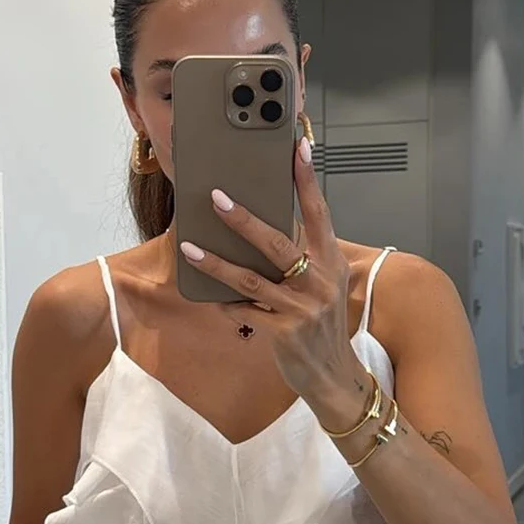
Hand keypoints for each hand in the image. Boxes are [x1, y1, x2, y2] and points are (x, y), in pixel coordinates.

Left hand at [177, 135, 358, 403]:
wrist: (333, 375)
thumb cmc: (323, 326)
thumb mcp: (323, 286)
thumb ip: (302, 259)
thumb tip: (262, 229)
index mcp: (331, 262)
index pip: (319, 213)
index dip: (307, 180)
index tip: (298, 148)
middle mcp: (319, 282)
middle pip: (278, 243)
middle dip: (244, 219)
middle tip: (216, 196)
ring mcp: (301, 307)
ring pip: (251, 278)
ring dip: (217, 262)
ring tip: (190, 247)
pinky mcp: (284, 332)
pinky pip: (244, 310)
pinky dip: (225, 301)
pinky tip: (209, 294)